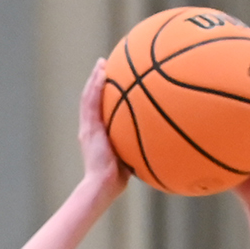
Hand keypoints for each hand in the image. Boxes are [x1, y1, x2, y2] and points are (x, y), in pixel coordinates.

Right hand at [75, 56, 128, 195]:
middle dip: (97, 81)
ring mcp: (88, 128)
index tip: (110, 79)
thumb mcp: (130, 157)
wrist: (103, 185)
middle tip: (104, 64)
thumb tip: (162, 142)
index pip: (99, 109)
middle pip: (91, 99)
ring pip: (88, 97)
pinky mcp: (88, 129)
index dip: (102, 93)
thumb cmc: (117, 178)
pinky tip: (101, 74)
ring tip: (101, 63)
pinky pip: (91, 103)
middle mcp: (90, 128)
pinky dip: (95, 87)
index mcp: (97, 134)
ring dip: (94, 79)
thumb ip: (139, 146)